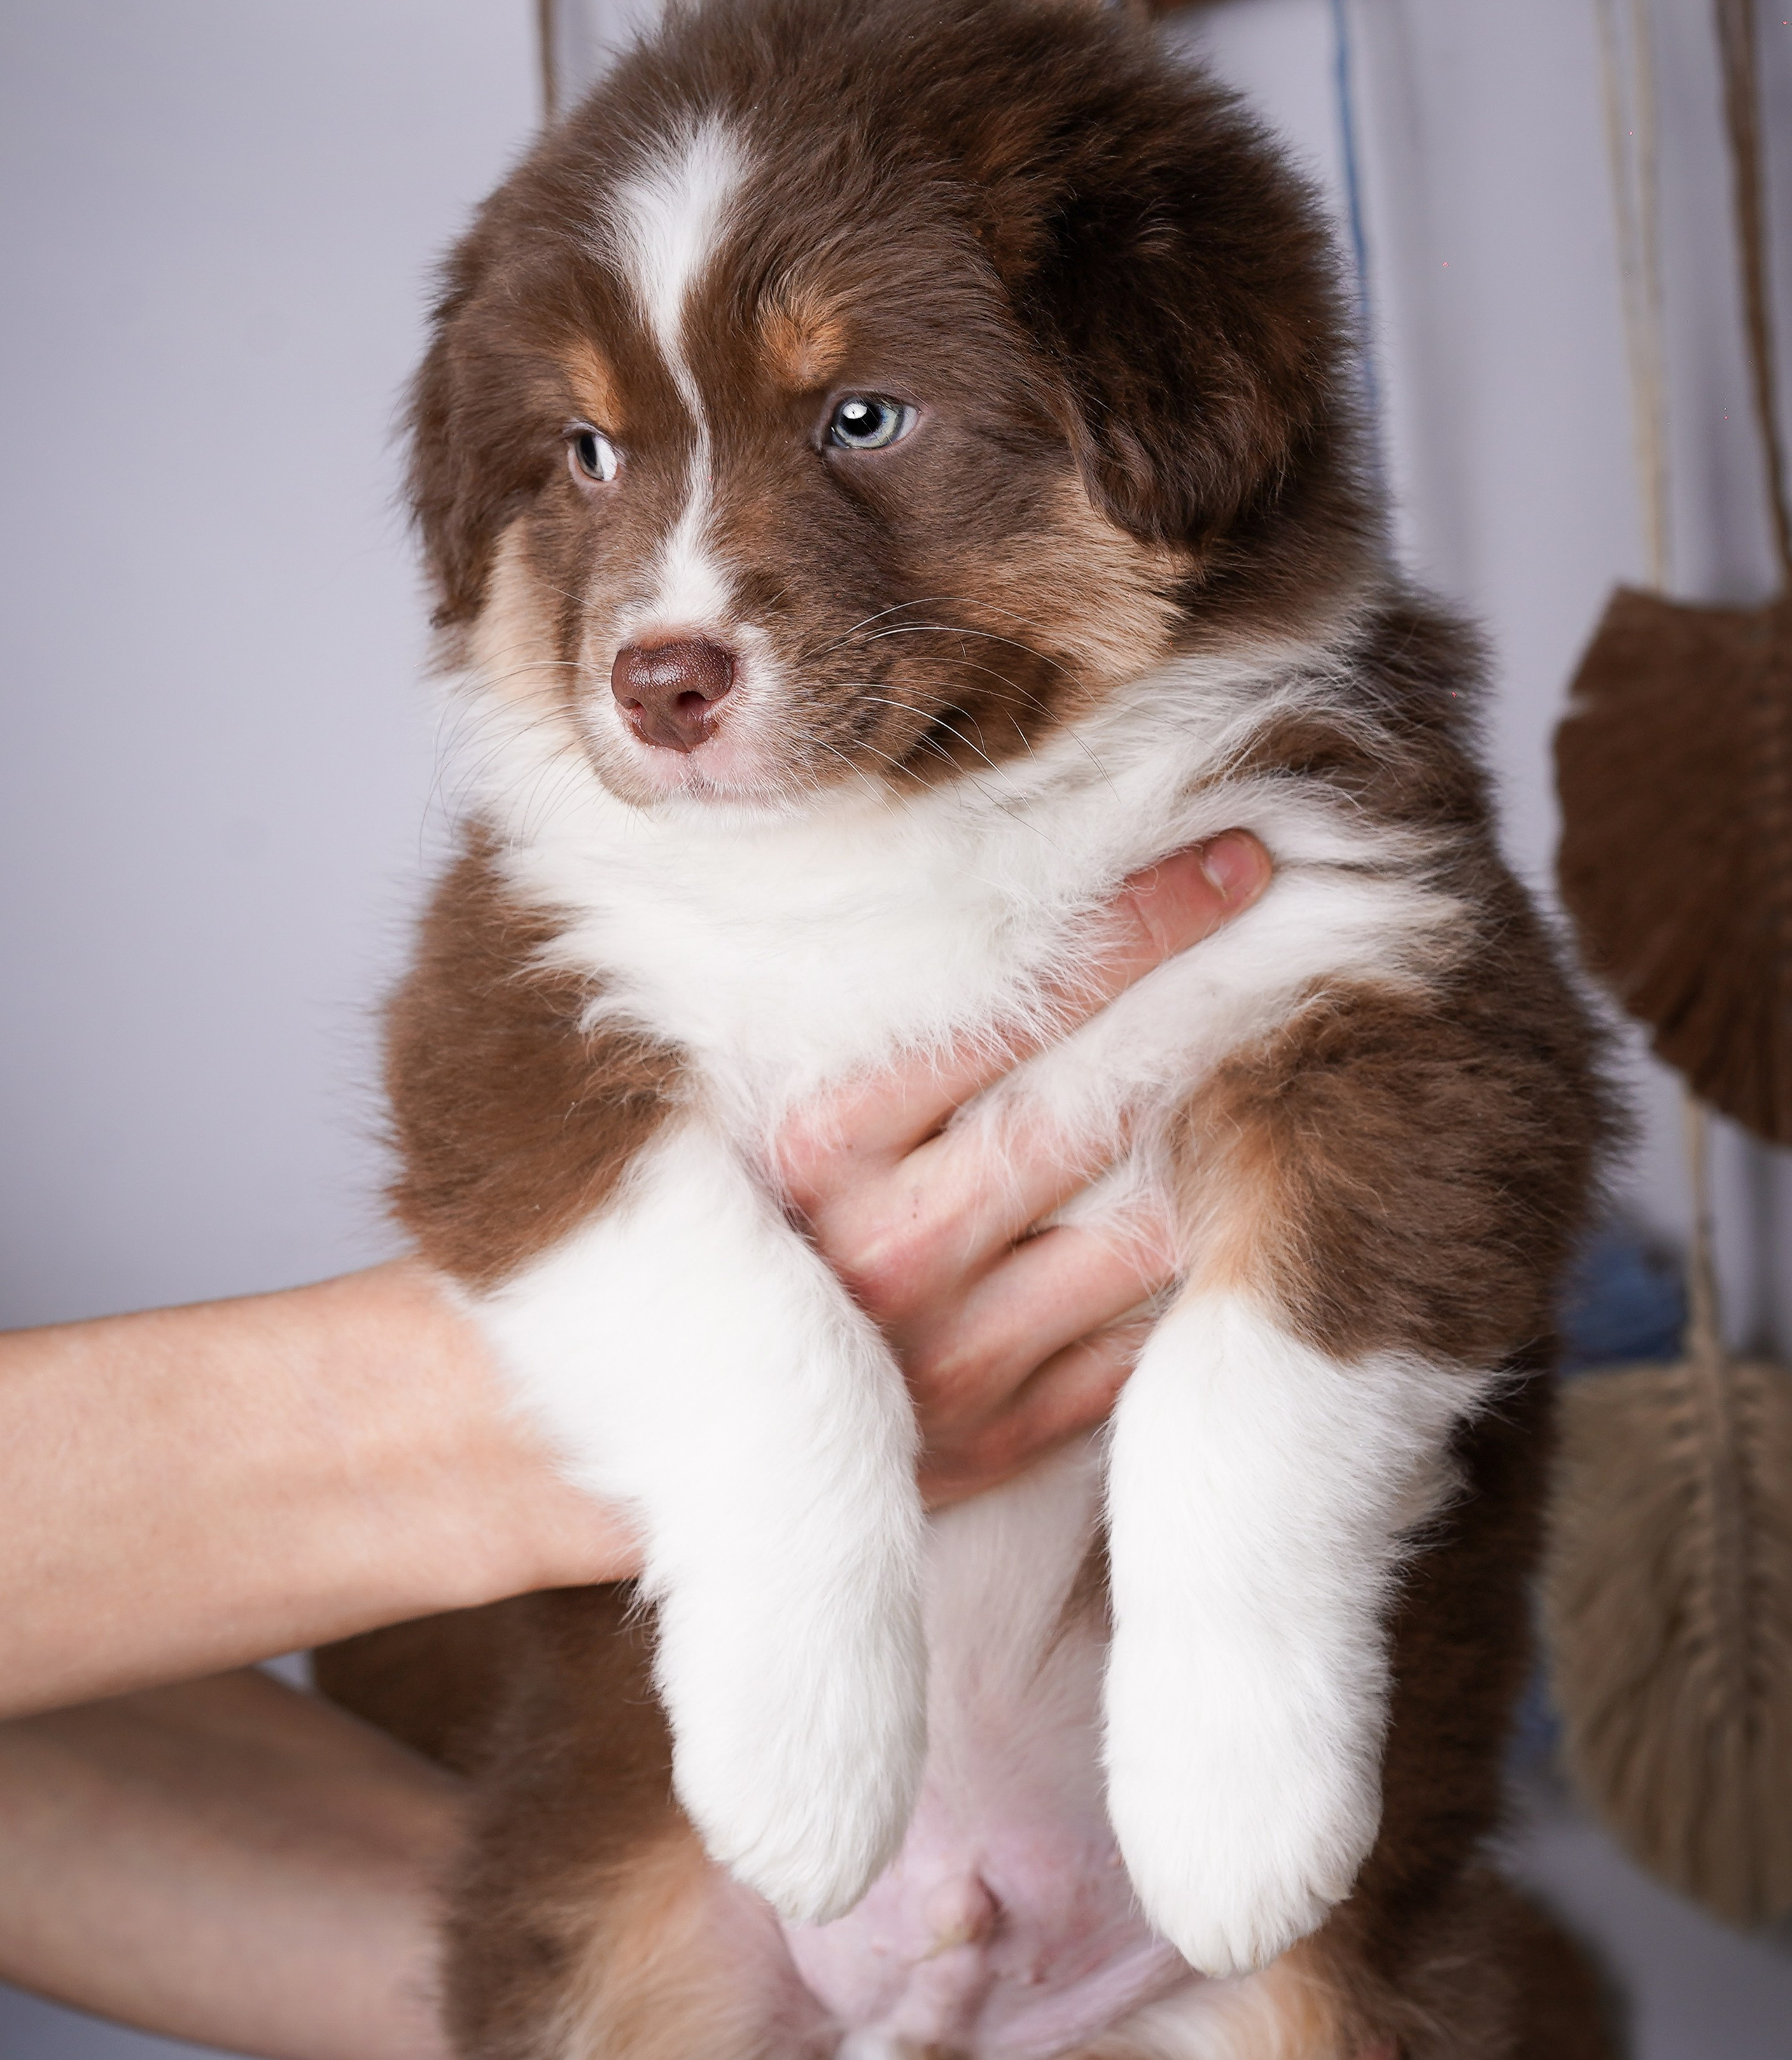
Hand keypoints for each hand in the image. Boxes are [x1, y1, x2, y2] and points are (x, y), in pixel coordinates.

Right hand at [776, 833, 1271, 1505]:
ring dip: (1230, 1146)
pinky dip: (1199, 1273)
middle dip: (1209, 1008)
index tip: (1228, 858)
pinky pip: (1135, 1347)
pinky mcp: (997, 1438)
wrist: (688, 1416)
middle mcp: (881, 1250)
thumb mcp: (779, 1109)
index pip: (1006, 1013)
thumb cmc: (741, 1218)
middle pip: (1091, 1109)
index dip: (1132, 929)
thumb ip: (881, 1023)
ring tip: (1312, 1056)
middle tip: (1328, 923)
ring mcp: (948, 1357)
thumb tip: (1012, 878)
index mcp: (814, 1147)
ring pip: (1138, 1233)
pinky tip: (1260, 1201)